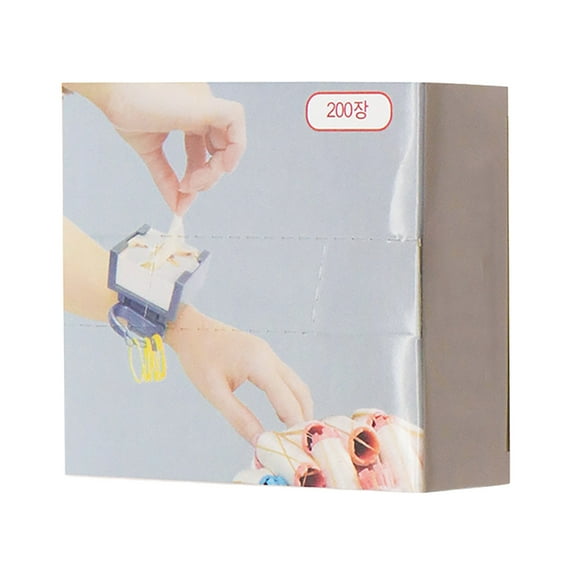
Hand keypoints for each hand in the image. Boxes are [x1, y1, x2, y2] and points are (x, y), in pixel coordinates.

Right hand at [64, 83, 245, 213]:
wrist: (110, 90)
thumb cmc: (124, 107)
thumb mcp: (150, 152)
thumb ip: (166, 179)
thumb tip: (177, 207)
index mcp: (189, 116)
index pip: (205, 151)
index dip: (198, 175)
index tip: (182, 191)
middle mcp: (202, 109)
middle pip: (220, 150)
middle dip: (208, 176)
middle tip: (186, 188)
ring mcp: (205, 104)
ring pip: (231, 141)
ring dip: (216, 169)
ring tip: (193, 181)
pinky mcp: (207, 103)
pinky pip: (236, 120)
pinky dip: (235, 145)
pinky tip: (221, 164)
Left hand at [165, 305, 312, 443]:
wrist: (190, 328)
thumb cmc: (198, 359)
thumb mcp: (214, 392)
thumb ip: (239, 417)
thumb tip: (259, 441)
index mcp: (259, 363)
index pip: (286, 398)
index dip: (294, 423)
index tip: (298, 445)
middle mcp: (270, 356)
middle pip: (299, 390)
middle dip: (303, 416)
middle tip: (301, 442)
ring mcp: (269, 353)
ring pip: (295, 382)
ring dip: (299, 405)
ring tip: (294, 431)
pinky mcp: (264, 353)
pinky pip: (285, 377)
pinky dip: (290, 395)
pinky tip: (282, 411)